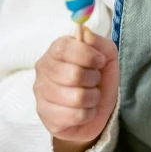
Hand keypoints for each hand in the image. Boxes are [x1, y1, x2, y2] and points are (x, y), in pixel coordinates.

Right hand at [34, 26, 118, 144]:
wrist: (96, 109)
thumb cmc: (99, 78)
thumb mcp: (107, 56)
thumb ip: (98, 42)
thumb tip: (85, 33)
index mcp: (56, 50)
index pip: (63, 48)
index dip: (86, 55)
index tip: (100, 61)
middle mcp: (43, 70)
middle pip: (72, 74)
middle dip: (93, 79)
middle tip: (95, 80)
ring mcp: (41, 94)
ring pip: (76, 98)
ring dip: (93, 97)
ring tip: (91, 96)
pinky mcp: (45, 117)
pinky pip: (75, 116)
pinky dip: (88, 113)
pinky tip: (84, 110)